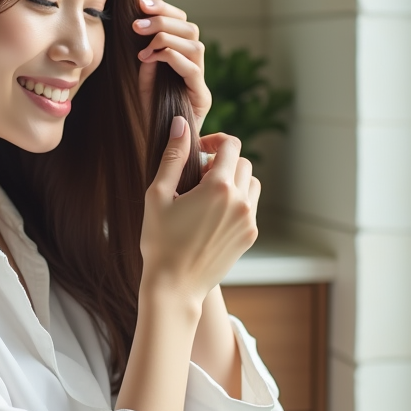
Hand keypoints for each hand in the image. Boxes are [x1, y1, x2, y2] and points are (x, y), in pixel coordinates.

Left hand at [133, 0, 210, 133]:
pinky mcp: (202, 97)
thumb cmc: (150, 116)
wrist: (161, 150)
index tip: (141, 3)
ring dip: (166, 38)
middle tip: (137, 24)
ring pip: (195, 45)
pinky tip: (152, 58)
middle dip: (163, 21)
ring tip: (143, 46)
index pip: (182, 23)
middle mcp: (196, 67)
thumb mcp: (142, 82)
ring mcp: (200, 82)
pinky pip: (192, 69)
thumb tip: (142, 35)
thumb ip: (145, 60)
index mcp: (183, 58)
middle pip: (191, 29)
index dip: (165, 9)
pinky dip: (172, 58)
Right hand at [139, 116, 260, 307]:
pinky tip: (211, 215)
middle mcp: (241, 201)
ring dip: (234, 180)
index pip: (231, 145)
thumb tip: (180, 124)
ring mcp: (248, 220)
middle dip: (222, 161)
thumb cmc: (159, 241)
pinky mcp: (249, 236)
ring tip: (207, 194)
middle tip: (197, 175)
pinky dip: (237, 201)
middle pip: (243, 162)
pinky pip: (250, 207)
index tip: (197, 149)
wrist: (174, 286)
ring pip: (252, 183)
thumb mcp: (158, 195)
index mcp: (218, 187)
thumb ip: (173, 156)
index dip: (214, 140)